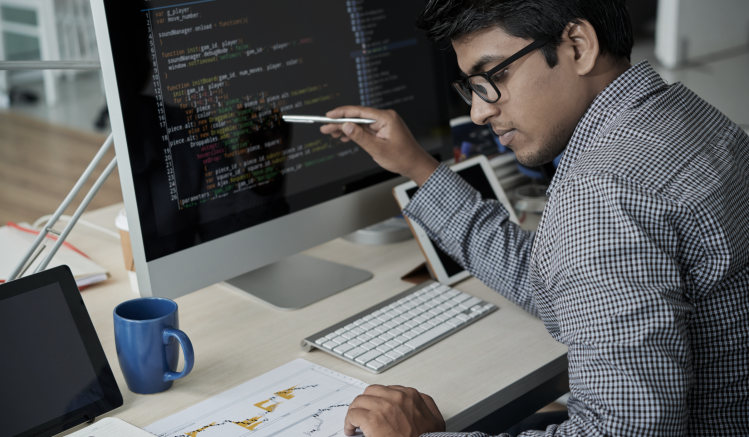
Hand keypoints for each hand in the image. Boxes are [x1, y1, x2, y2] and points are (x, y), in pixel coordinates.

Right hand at [320, 106, 438, 185]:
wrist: (415, 165)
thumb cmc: (402, 158)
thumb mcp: (378, 149)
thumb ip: (360, 137)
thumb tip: (346, 126)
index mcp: (386, 118)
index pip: (360, 111)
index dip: (342, 112)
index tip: (329, 115)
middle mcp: (385, 118)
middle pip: (358, 117)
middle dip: (340, 122)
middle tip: (325, 127)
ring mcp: (384, 124)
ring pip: (359, 124)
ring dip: (345, 129)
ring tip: (331, 133)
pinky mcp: (382, 130)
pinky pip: (365, 129)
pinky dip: (354, 133)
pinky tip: (344, 137)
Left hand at [344, 385, 444, 436]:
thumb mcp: (435, 419)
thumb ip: (426, 404)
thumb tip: (419, 398)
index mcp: (410, 395)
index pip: (386, 389)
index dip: (377, 400)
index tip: (375, 409)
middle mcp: (396, 397)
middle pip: (370, 392)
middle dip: (365, 403)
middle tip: (362, 414)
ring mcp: (383, 407)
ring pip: (359, 401)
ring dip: (355, 412)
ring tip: (355, 422)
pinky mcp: (372, 420)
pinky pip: (353, 415)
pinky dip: (349, 422)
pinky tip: (351, 430)